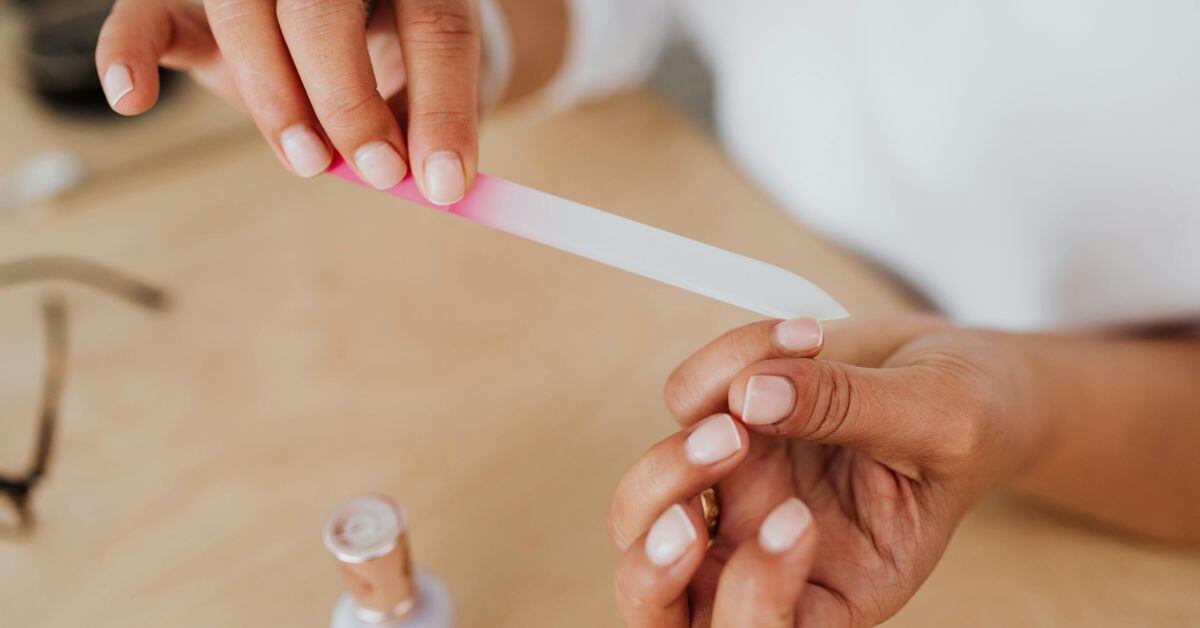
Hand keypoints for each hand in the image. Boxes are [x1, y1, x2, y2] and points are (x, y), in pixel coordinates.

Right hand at [96, 0, 480, 202]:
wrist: (349, 27)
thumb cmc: (396, 62)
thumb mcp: (422, 94)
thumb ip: (421, 131)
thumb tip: (434, 185)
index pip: (434, 27)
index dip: (442, 108)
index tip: (446, 183)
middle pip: (325, 8)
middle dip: (351, 100)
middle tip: (376, 173)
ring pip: (247, 14)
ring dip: (277, 97)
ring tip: (310, 162)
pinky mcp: (185, 6)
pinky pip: (143, 15)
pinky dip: (129, 52)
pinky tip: (134, 98)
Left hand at [609, 316, 1053, 625]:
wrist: (958, 369)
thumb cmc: (971, 420)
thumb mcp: (939, 420)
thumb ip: (852, 411)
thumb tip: (751, 397)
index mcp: (834, 592)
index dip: (752, 599)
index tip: (798, 517)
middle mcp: (767, 555)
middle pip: (661, 599)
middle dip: (657, 552)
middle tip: (719, 470)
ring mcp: (737, 495)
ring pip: (644, 507)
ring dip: (680, 447)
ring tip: (759, 387)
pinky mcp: (722, 427)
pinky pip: (683, 405)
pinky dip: (724, 363)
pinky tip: (801, 339)